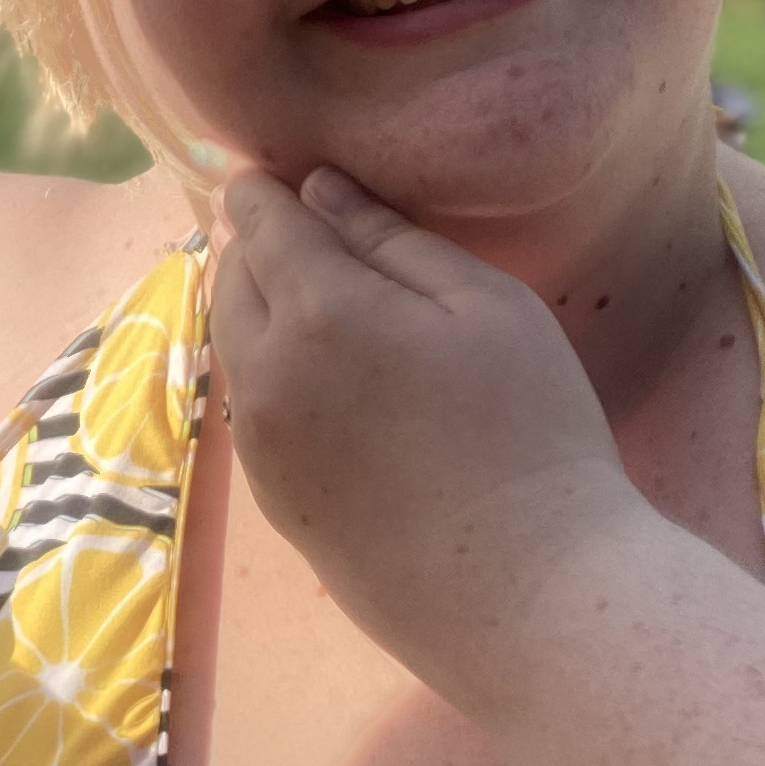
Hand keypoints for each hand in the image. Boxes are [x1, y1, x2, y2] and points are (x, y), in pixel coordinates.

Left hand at [208, 167, 640, 675]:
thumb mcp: (487, 308)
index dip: (261, 191)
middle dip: (257, 247)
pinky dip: (269, 372)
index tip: (268, 173)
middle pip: (232, 282)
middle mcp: (265, 375)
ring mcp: (259, 445)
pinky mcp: (272, 501)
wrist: (526, 592)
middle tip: (297, 230)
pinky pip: (252, 407)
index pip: (262, 225)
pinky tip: (327, 383)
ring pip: (233, 347)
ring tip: (312, 300)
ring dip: (257, 310)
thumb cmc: (532, 433)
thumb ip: (393, 241)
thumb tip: (319, 192)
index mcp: (318, 312)